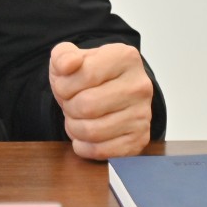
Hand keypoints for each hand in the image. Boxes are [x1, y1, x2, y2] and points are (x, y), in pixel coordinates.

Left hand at [48, 41, 153, 159]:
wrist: (107, 91)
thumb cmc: (86, 74)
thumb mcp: (69, 56)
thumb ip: (63, 56)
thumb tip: (68, 64)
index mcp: (125, 57)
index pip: (86, 75)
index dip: (65, 85)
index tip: (64, 86)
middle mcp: (140, 85)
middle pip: (87, 105)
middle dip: (68, 107)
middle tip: (70, 104)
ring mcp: (143, 114)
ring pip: (93, 131)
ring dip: (74, 127)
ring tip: (76, 118)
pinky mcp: (139, 139)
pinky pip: (102, 151)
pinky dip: (84, 146)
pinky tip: (83, 136)